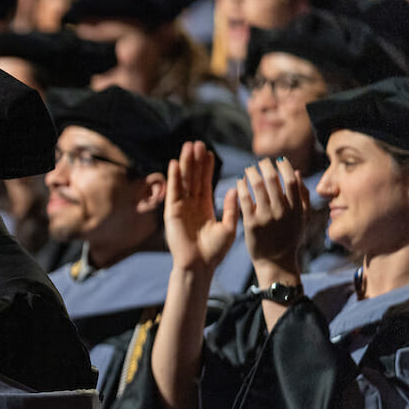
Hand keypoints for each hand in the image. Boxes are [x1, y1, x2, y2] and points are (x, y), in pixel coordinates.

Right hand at [164, 141, 238, 274]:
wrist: (198, 266)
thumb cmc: (214, 252)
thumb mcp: (229, 227)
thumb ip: (232, 208)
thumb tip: (237, 188)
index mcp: (205, 207)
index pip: (206, 182)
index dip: (207, 167)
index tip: (210, 152)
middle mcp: (192, 205)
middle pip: (193, 177)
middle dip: (195, 161)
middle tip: (198, 143)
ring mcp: (181, 207)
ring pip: (184, 181)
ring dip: (185, 163)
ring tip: (188, 146)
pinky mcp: (172, 212)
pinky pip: (173, 191)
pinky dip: (173, 177)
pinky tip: (174, 163)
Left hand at [239, 158, 307, 280]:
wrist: (276, 262)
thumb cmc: (290, 239)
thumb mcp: (303, 218)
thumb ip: (303, 196)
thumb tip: (296, 172)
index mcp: (297, 209)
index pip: (291, 181)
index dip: (283, 167)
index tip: (277, 161)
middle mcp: (282, 212)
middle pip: (273, 180)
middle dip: (266, 167)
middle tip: (261, 162)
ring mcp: (266, 218)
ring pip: (258, 187)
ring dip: (252, 174)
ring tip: (249, 169)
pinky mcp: (251, 224)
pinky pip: (245, 200)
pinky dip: (242, 187)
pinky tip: (239, 182)